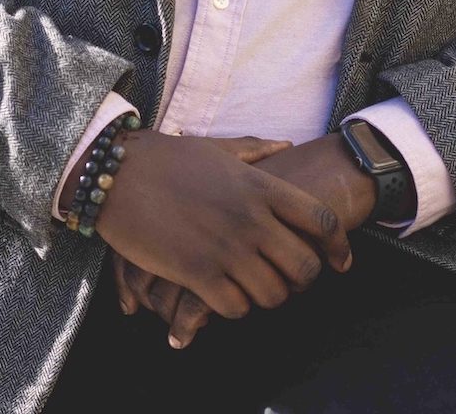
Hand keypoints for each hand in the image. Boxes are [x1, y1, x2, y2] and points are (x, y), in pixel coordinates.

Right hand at [135, 133, 378, 348]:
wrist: (115, 174)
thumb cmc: (163, 158)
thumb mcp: (214, 148)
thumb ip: (254, 150)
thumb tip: (286, 145)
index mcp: (259, 187)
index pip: (320, 221)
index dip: (339, 247)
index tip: (340, 263)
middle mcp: (250, 219)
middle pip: (305, 267)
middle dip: (303, 281)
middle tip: (288, 281)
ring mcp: (226, 248)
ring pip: (273, 294)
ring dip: (267, 297)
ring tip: (253, 289)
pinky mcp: (197, 273)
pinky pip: (236, 308)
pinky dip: (234, 308)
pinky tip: (223, 296)